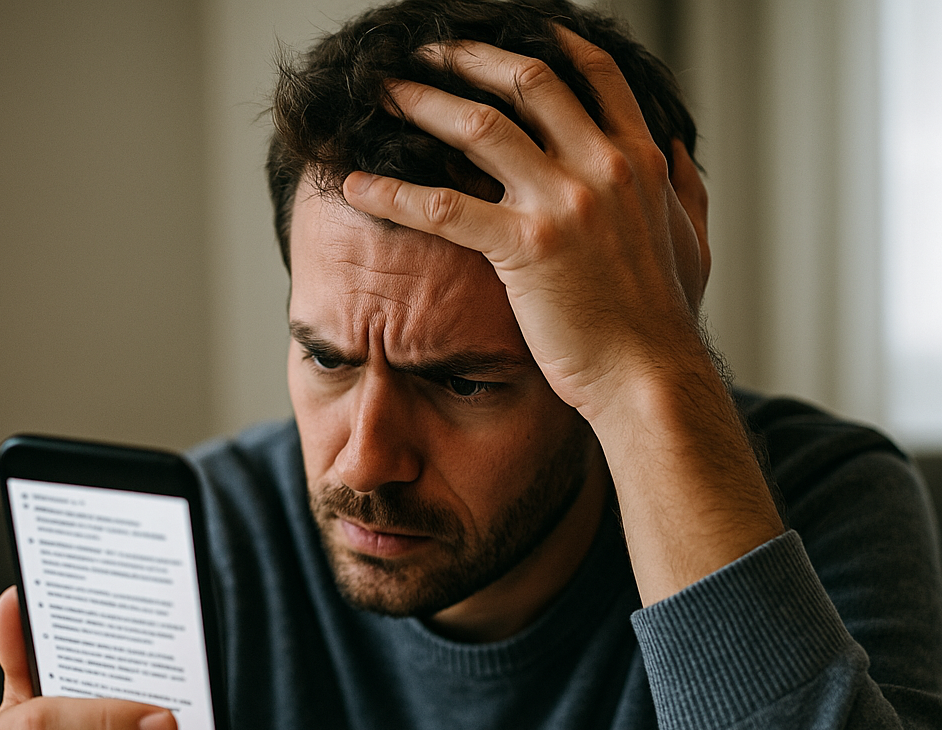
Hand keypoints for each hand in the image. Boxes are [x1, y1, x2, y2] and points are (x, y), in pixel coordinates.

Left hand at [341, 29, 780, 603]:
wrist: (650, 377)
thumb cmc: (665, 320)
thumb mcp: (691, 240)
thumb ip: (684, 188)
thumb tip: (678, 148)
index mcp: (641, 158)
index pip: (592, 71)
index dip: (545, 40)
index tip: (507, 30)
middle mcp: (603, 166)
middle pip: (525, 79)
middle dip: (467, 56)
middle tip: (426, 50)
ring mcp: (564, 203)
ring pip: (479, 126)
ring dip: (424, 100)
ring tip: (383, 91)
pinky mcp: (526, 248)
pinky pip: (445, 206)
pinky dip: (395, 193)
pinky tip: (358, 186)